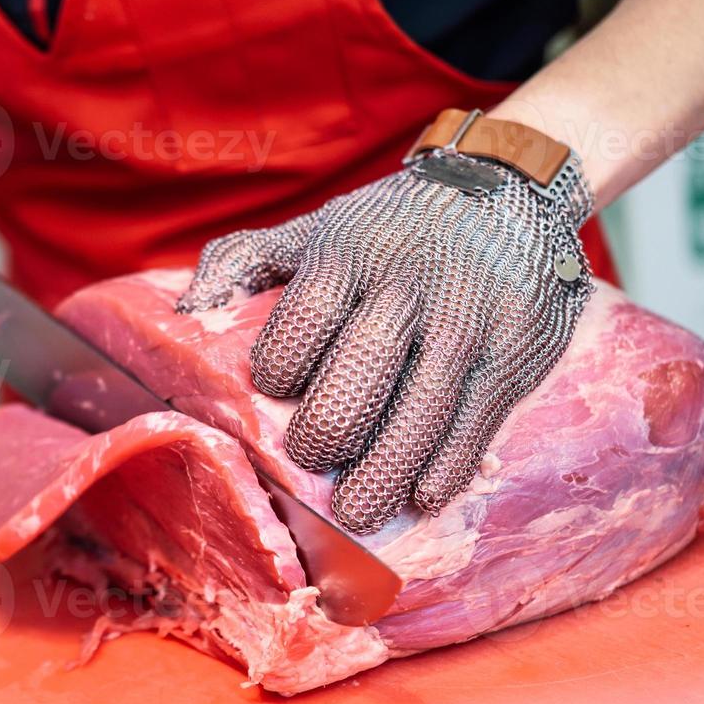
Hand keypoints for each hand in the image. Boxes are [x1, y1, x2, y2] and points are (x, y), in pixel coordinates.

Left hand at [178, 150, 594, 532]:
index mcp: (351, 252)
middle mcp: (411, 285)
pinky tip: (422, 494)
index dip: (285, 360)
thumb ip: (246, 260)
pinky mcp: (515, 352)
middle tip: (309, 458)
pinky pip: (478, 419)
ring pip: (426, 404)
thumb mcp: (316, 228)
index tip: (275, 389)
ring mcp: (469, 320)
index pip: (310, 313)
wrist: (507, 192)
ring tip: (357, 511)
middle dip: (332, 423)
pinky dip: (450, 464)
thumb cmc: (388, 228)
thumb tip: (188, 308)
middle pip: (366, 363)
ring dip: (388, 467)